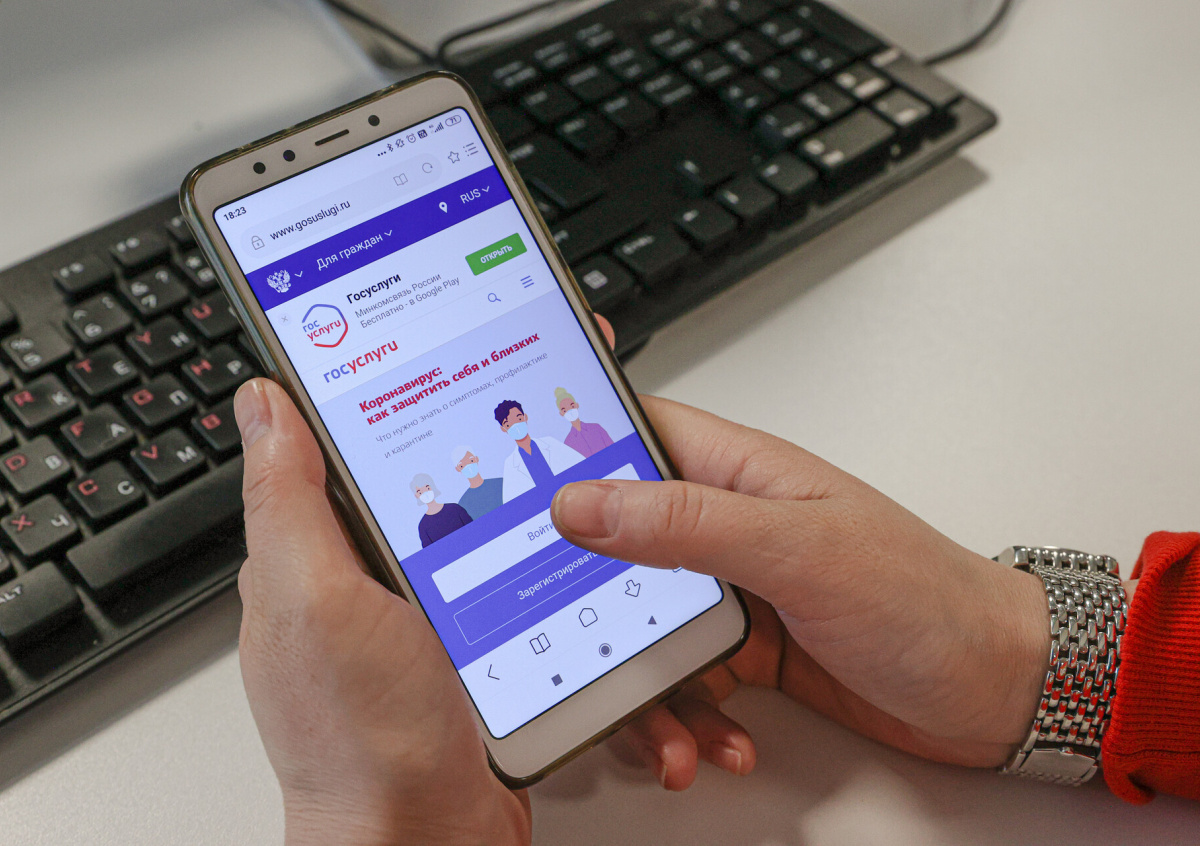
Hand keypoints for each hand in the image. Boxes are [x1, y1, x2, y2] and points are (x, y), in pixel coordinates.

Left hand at [234, 378, 529, 845]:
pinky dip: (529, 561)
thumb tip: (265, 404)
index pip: (339, 452)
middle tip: (520, 405)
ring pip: (468, 531)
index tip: (433, 354)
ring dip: (508, 505)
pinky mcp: (467, 649)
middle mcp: (361, 586)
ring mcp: (417, 620)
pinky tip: (561, 547)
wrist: (424, 839)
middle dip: (465, 445)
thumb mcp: (315, 601)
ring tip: (556, 467)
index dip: (381, 398)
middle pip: (416, 485)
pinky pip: (500, 583)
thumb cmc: (360, 740)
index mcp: (313, 560)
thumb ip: (289, 503)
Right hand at [554, 397, 1051, 789]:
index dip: (566, 444)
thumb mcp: (797, 549)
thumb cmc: (922, 595)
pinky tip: (714, 739)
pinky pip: (680, 678)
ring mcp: (732, 590)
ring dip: (642, 686)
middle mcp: (724, 525)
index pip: (629, 433)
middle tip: (566, 641)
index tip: (505, 478)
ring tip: (670, 731)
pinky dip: (686, 717)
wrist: (995, 685)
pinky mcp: (746, 649)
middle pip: (614, 546)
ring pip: (640, 626)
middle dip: (586, 602)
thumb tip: (583, 500)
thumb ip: (686, 522)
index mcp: (735, 471)